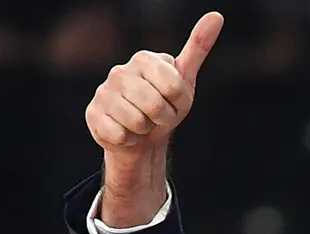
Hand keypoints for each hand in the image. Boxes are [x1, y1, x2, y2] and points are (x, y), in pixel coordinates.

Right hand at [84, 11, 222, 227]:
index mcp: (144, 59)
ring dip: (146, 130)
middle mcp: (120, 71)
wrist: (143, 137)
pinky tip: (127, 132)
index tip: (174, 102)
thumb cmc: (166, 105)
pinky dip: (130, 140)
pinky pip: (121, 135)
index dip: (180, 103)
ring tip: (143, 123)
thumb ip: (199, 48)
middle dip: (164, 118)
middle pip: (155, 106)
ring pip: (137, 122)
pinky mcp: (93, 114)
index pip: (174, 86)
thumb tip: (216, 16)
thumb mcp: (185, 80)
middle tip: (159, 116)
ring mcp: (103, 92)